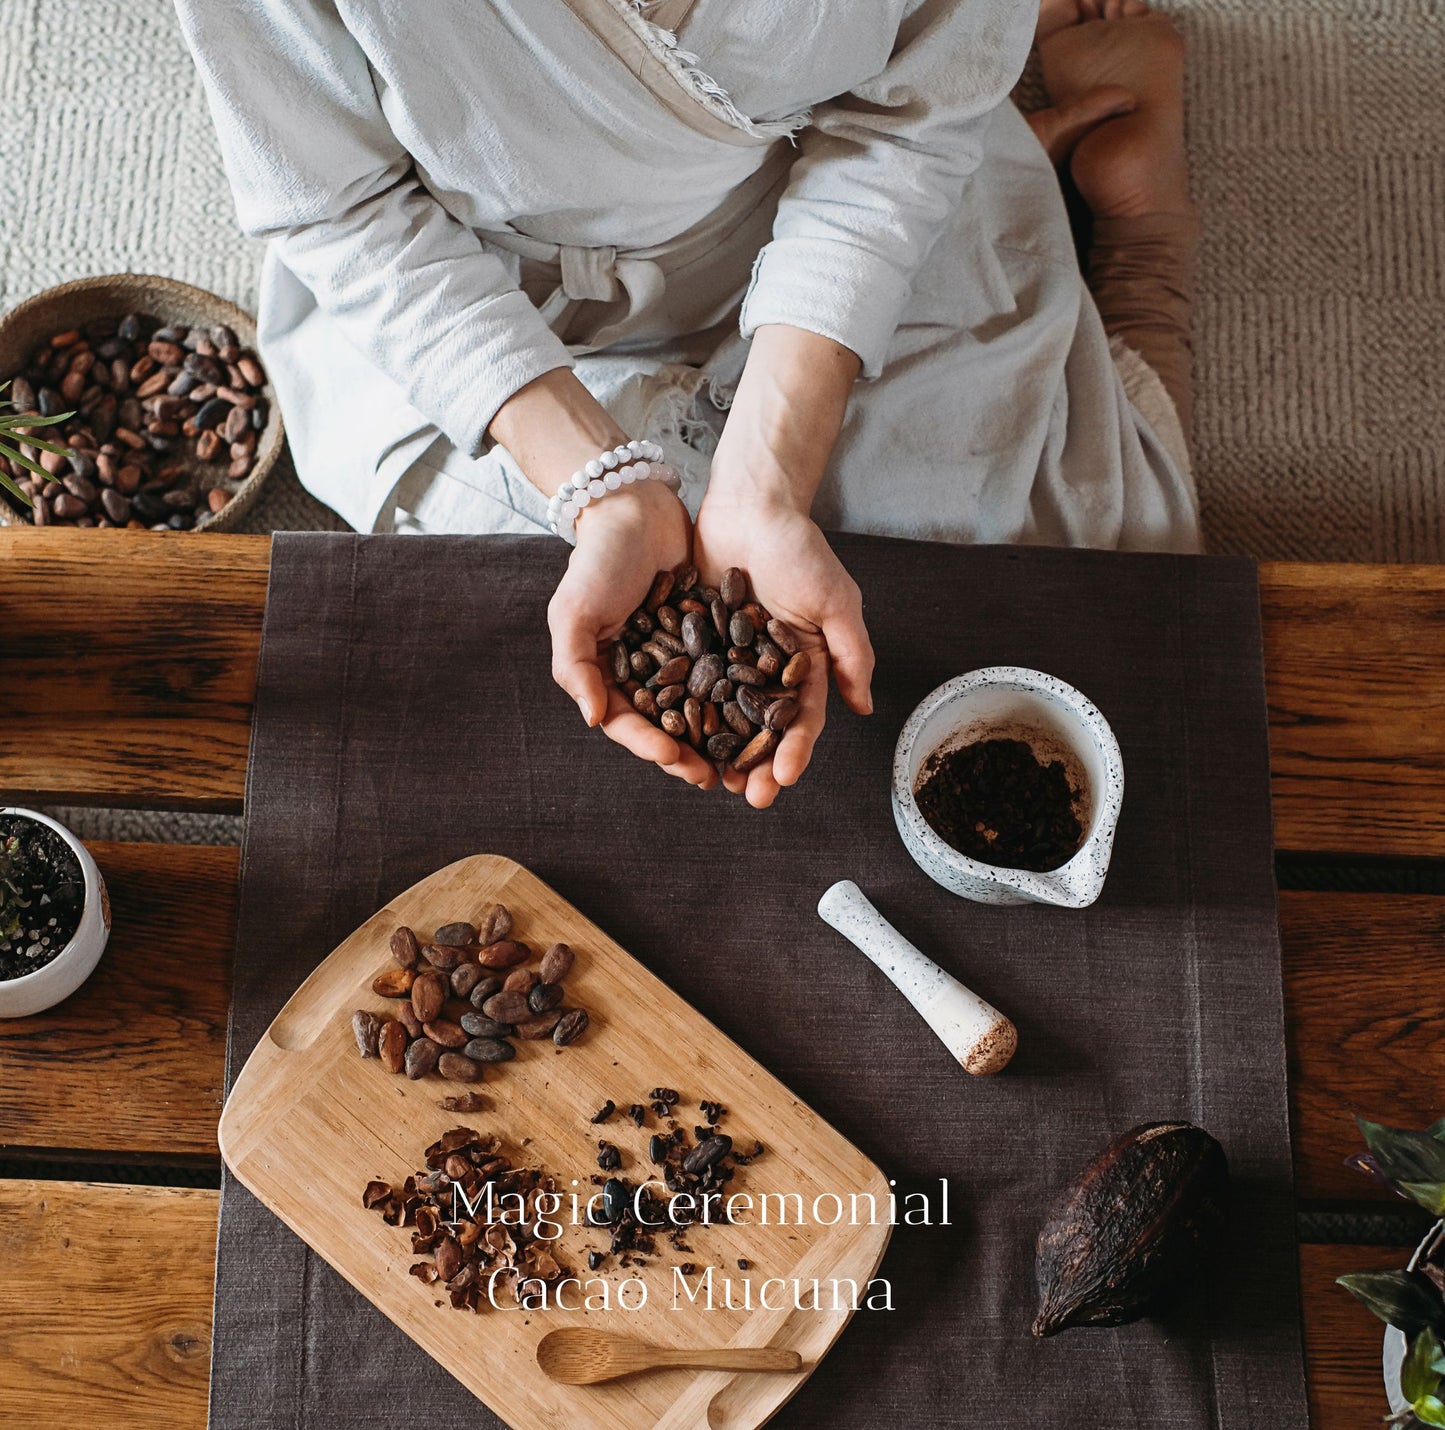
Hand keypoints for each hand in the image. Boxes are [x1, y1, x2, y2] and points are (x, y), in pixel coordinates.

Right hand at [547, 480, 717, 788]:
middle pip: (669, 726)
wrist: (635, 509)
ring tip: (744, 762)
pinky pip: (729, 673)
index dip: (650, 746)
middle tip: (717, 779)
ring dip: (721, 737)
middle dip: (691, 755)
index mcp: (609, 678)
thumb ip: (576, 667)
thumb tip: (595, 720)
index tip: (676, 761)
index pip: (629, 724)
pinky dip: (744, 696)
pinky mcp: (710, 637)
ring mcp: (679, 657)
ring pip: (703, 708)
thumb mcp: (574, 613)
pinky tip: (765, 715)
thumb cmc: (597, 562)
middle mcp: (645, 675)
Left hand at [692, 494, 873, 807]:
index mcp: (804, 664)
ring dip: (717, 750)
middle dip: (756, 764)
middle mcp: (766, 668)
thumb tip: (863, 708)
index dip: (796, 750)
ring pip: (721, 715)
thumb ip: (849, 652)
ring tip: (708, 780)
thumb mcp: (834, 599)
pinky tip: (671, 736)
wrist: (749, 504)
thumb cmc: (799, 548)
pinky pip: (686, 682)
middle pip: (760, 727)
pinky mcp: (694, 643)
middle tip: (747, 796)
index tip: (784, 778)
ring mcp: (728, 658)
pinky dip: (681, 711)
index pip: (801, 718)